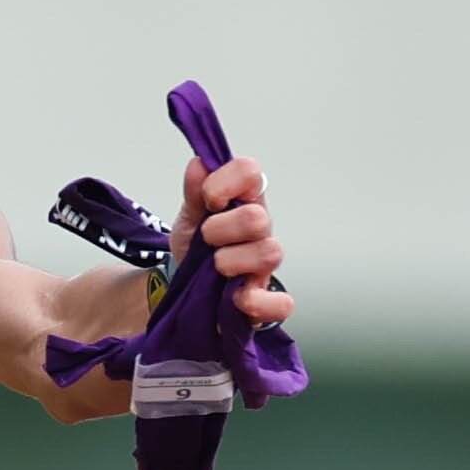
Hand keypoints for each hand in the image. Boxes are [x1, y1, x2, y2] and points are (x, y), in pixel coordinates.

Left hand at [175, 154, 292, 324]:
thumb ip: (194, 191)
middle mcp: (260, 231)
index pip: (250, 172)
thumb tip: (199, 165)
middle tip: (205, 238)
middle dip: (223, 227)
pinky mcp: (266, 301)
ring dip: (235, 261)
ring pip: (270, 253)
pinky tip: (238, 299)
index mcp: (244, 202)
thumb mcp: (190, 216)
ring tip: (217, 267)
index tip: (208, 199)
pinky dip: (258, 302)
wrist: (188, 290)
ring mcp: (264, 266)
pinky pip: (281, 304)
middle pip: (258, 218)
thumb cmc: (198, 248)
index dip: (226, 182)